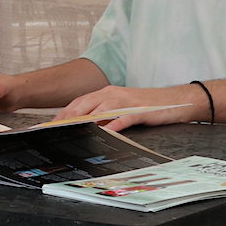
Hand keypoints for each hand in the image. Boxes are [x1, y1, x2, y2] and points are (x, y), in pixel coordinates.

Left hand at [55, 84, 201, 130]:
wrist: (176, 101)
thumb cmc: (146, 106)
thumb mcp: (120, 107)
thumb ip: (103, 114)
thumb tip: (83, 126)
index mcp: (107, 92)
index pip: (80, 102)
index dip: (64, 112)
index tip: (50, 124)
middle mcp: (114, 94)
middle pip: (86, 104)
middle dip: (68, 116)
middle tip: (54, 129)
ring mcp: (127, 101)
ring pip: (101, 109)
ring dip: (85, 120)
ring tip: (72, 130)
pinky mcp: (141, 110)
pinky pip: (124, 117)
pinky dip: (113, 124)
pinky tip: (105, 132)